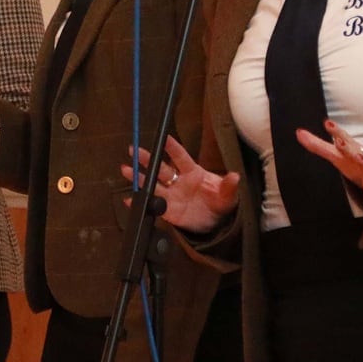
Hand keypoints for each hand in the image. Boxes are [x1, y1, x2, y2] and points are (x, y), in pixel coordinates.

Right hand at [120, 136, 239, 234]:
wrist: (215, 224)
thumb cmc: (220, 202)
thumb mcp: (227, 196)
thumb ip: (228, 186)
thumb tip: (235, 176)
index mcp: (193, 173)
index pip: (181, 157)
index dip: (172, 147)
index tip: (163, 137)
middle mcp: (178, 181)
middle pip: (160, 167)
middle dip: (147, 159)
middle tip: (134, 150)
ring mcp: (171, 195)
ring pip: (152, 184)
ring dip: (139, 177)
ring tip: (126, 170)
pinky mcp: (167, 211)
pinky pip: (152, 205)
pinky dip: (140, 202)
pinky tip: (130, 199)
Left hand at [295, 119, 362, 203]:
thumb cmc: (351, 161)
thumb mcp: (334, 153)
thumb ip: (317, 145)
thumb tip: (298, 132)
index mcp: (347, 150)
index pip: (339, 138)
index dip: (333, 131)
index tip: (327, 122)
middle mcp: (358, 156)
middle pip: (351, 148)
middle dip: (345, 144)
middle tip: (339, 141)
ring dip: (362, 159)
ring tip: (358, 155)